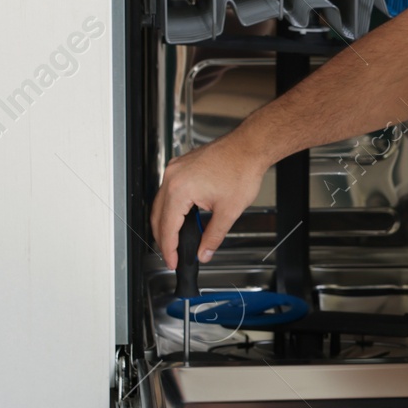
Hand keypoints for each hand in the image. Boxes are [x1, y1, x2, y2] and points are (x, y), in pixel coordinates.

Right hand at [150, 131, 267, 267]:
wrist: (250, 146)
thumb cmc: (242, 170)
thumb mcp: (228, 212)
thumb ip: (213, 237)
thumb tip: (204, 252)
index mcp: (179, 189)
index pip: (167, 227)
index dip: (169, 249)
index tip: (172, 261)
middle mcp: (172, 177)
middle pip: (158, 215)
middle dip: (163, 238)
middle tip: (172, 255)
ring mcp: (175, 169)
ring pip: (160, 202)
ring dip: (166, 222)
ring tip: (176, 240)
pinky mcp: (181, 165)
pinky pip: (168, 190)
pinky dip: (171, 207)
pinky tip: (181, 217)